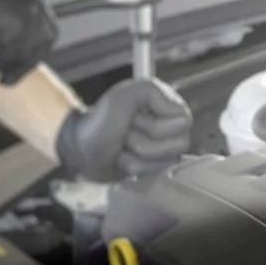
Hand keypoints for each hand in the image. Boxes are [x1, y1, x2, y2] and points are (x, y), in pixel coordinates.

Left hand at [55, 78, 193, 182]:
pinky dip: (134, 167)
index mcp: (168, 104)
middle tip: (126, 132)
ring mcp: (164, 148)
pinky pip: (155, 173)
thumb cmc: (100, 121)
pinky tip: (124, 158)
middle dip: (144, 141)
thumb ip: (152, 92)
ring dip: (137, 155)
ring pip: (166, 160)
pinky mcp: (155, 167)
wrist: (81, 148)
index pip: (184, 121)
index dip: (157, 124)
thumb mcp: (124, 96)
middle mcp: (171, 126)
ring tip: (123, 145)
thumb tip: (179, 116)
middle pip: (178, 143)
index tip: (135, 117)